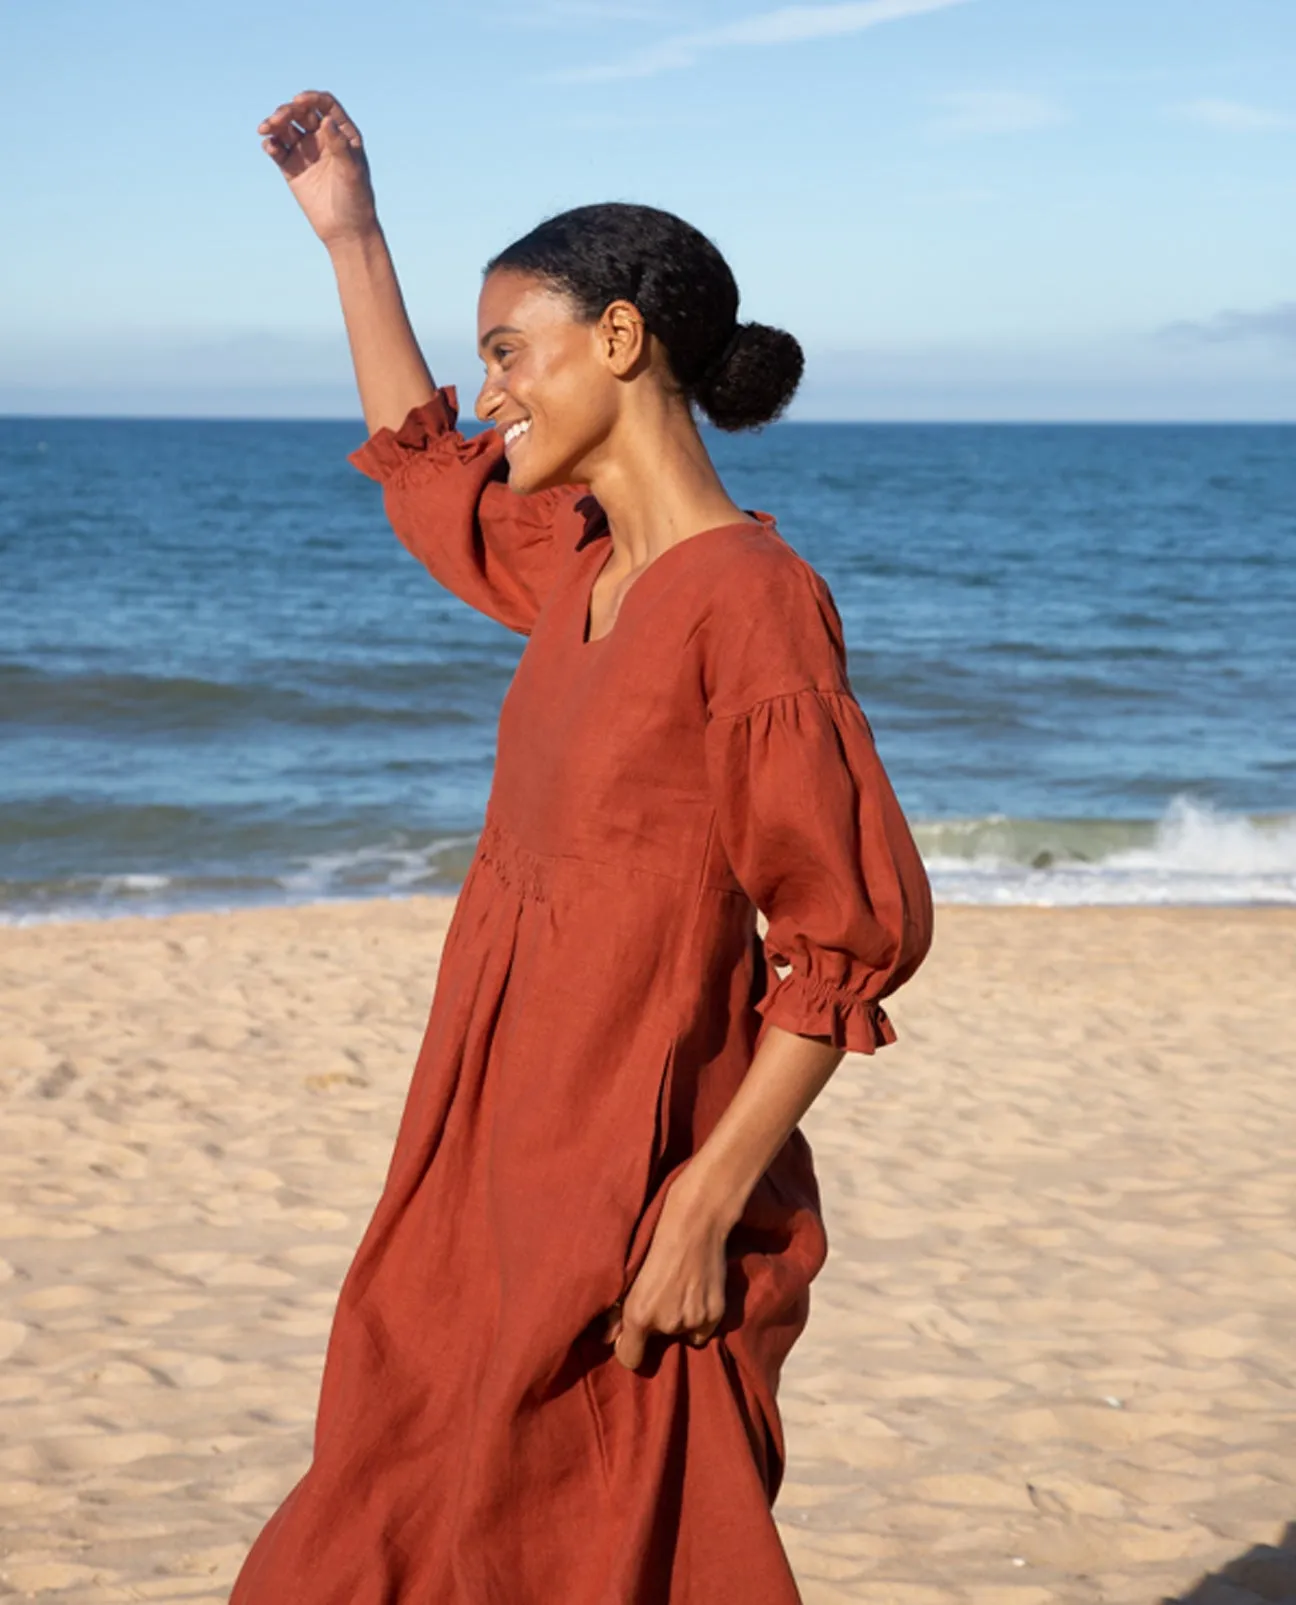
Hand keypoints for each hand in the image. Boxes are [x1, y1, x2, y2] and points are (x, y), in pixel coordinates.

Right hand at [258, 90, 377, 247]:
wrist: (345, 231)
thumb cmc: (355, 200)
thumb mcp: (351, 171)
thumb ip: (339, 145)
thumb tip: (325, 121)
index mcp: (342, 133)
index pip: (325, 105)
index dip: (311, 98)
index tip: (298, 101)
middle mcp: (323, 138)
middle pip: (301, 113)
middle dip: (286, 111)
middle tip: (276, 120)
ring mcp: (306, 151)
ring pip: (286, 128)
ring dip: (274, 124)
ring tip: (265, 129)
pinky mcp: (291, 167)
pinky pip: (278, 149)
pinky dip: (271, 144)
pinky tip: (270, 147)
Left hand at [605, 1173, 730, 1369]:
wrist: (697, 1219)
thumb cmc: (656, 1237)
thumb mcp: (629, 1271)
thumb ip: (616, 1310)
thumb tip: (608, 1337)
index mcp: (640, 1314)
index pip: (630, 1359)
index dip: (629, 1346)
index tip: (631, 1334)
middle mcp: (666, 1323)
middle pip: (657, 1341)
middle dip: (656, 1326)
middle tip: (661, 1294)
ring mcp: (693, 1320)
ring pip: (680, 1334)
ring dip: (678, 1319)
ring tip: (679, 1289)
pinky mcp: (715, 1314)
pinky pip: (701, 1331)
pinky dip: (698, 1318)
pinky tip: (695, 1292)